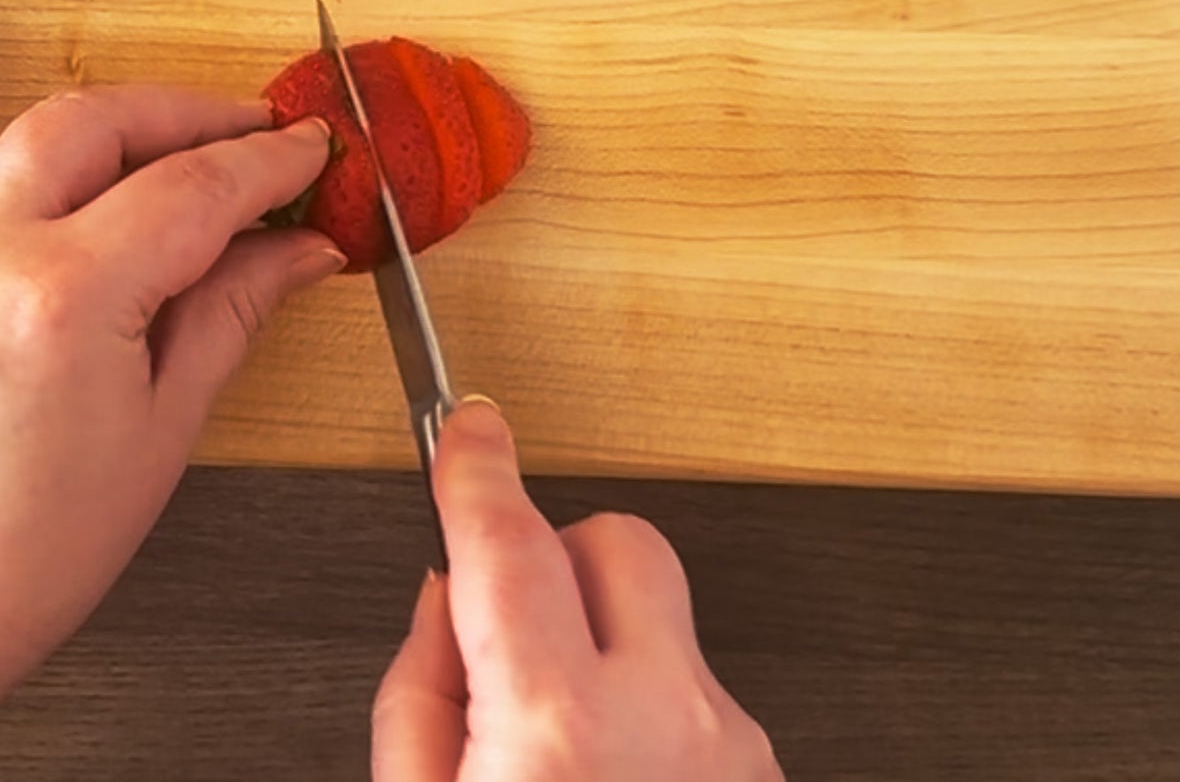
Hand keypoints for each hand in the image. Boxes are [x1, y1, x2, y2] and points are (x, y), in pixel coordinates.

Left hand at [0, 85, 342, 702]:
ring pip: (44, 135)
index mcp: (60, 298)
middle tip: (260, 134)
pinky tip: (121, 209)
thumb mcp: (162, 430)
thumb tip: (299, 249)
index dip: (266, 162)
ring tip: (199, 163)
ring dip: (129, 130)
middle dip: (191, 111)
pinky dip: (74, 172)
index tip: (312, 151)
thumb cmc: (21, 552)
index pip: (190, 187)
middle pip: (102, 118)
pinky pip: (4, 182)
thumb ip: (232, 312)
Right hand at [372, 400, 781, 780]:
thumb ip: (417, 700)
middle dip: (555, 557)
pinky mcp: (762, 773)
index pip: (508, 544)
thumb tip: (445, 608)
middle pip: (616, 542)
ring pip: (662, 623)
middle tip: (507, 631)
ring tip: (563, 751)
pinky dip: (648, 714)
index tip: (468, 432)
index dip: (478, 470)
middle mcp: (663, 722)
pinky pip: (696, 693)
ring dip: (604, 651)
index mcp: (558, 731)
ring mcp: (728, 748)